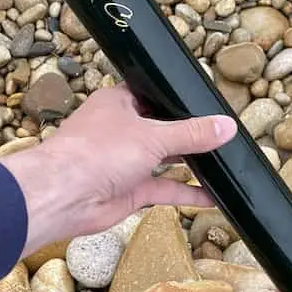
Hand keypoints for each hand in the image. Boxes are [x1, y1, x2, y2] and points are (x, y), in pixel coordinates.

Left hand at [0, 84, 236, 256]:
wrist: (64, 196)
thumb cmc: (98, 152)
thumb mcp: (154, 136)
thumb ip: (192, 133)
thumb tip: (227, 126)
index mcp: (118, 103)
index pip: (152, 95)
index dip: (176, 99)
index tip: (205, 104)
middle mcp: (120, 130)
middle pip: (161, 129)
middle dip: (187, 134)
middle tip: (221, 135)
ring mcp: (124, 161)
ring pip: (163, 160)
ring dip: (189, 164)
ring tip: (223, 162)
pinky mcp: (129, 190)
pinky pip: (163, 188)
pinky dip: (186, 193)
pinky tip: (212, 196)